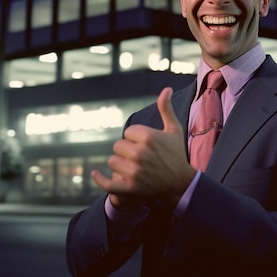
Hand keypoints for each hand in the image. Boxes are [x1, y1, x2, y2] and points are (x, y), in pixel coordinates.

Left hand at [91, 87, 196, 206]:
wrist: (181, 184)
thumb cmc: (176, 154)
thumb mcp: (173, 130)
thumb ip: (166, 108)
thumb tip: (166, 89)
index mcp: (148, 137)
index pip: (128, 133)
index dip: (135, 138)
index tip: (147, 146)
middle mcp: (140, 153)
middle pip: (118, 146)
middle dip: (127, 151)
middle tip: (141, 159)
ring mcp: (134, 171)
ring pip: (112, 162)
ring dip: (120, 165)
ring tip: (135, 169)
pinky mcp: (130, 188)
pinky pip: (108, 183)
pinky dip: (100, 179)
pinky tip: (95, 173)